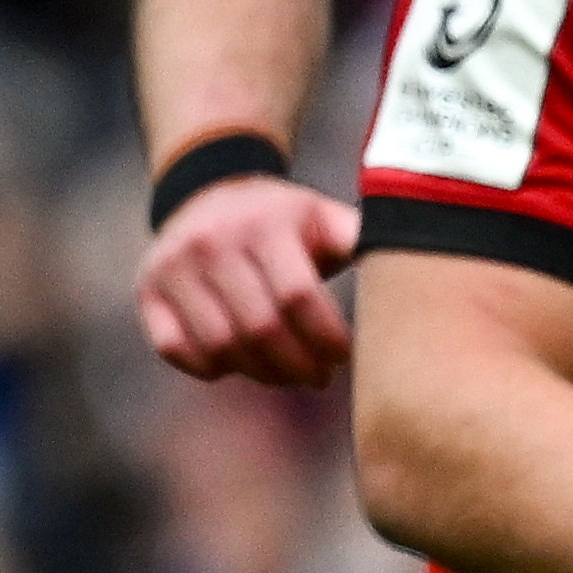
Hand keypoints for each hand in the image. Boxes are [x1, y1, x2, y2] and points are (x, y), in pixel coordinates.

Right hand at [140, 171, 361, 387]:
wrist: (210, 194)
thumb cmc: (288, 220)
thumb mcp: (327, 217)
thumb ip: (365, 240)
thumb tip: (426, 261)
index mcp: (264, 225)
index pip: (298, 296)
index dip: (326, 337)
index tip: (344, 356)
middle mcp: (210, 243)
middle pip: (260, 327)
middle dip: (297, 365)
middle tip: (319, 379)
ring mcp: (171, 268)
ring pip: (219, 344)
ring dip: (259, 374)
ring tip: (287, 376)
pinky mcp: (146, 290)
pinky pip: (174, 349)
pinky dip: (210, 369)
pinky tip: (239, 367)